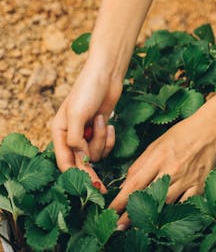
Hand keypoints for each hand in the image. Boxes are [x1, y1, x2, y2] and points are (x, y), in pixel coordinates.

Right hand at [52, 59, 121, 184]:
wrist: (107, 73)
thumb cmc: (88, 90)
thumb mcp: (77, 114)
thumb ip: (74, 139)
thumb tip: (80, 158)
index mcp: (59, 132)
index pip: (63, 162)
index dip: (75, 176)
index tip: (87, 187)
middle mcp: (70, 135)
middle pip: (80, 162)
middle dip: (90, 171)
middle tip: (101, 186)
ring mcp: (86, 133)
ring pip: (95, 153)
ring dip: (101, 140)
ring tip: (102, 120)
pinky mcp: (100, 130)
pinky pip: (105, 145)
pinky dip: (108, 137)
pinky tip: (109, 122)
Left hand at [109, 109, 215, 228]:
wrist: (210, 131)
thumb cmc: (180, 135)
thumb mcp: (156, 144)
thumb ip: (140, 165)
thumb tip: (125, 186)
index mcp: (158, 157)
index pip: (134, 184)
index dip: (120, 201)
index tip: (110, 212)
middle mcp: (172, 169)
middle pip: (148, 198)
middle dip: (131, 215)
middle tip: (117, 228)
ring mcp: (187, 179)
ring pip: (165, 205)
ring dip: (150, 218)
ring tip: (137, 228)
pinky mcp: (199, 187)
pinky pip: (185, 206)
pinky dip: (174, 214)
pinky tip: (164, 221)